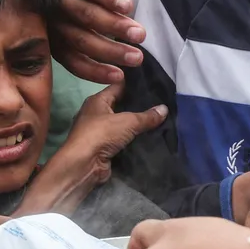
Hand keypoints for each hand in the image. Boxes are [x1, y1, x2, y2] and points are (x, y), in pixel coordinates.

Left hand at [22, 84, 166, 213]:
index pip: (119, 86)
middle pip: (122, 106)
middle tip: (163, 102)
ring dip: (138, 125)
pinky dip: (134, 139)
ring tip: (161, 119)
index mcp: (97, 100)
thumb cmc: (101, 134)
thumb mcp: (128, 121)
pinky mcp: (104, 148)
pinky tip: (151, 136)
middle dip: (140, 106)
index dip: (135, 85)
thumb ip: (147, 116)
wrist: (84, 165)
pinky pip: (123, 140)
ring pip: (123, 124)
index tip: (155, 84)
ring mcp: (99, 132)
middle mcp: (96, 114)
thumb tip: (165, 108)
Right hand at [49, 0, 146, 84]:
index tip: (129, 5)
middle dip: (113, 26)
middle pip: (82, 14)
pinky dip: (94, 72)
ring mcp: (50, 26)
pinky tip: (117, 76)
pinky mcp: (53, 48)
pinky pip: (72, 63)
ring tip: (136, 58)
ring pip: (78, 41)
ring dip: (109, 52)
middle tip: (141, 35)